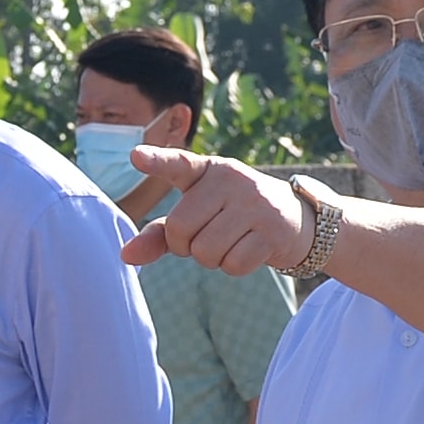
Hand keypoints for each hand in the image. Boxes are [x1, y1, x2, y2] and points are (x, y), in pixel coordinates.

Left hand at [119, 148, 327, 280]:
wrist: (297, 219)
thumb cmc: (233, 216)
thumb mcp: (199, 215)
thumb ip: (160, 233)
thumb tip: (126, 255)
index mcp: (208, 170)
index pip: (178, 163)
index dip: (156, 161)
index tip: (136, 156)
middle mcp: (231, 180)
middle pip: (180, 229)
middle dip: (186, 245)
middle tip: (207, 236)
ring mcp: (255, 204)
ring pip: (205, 252)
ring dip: (211, 259)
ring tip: (231, 241)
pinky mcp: (273, 231)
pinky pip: (232, 265)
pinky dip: (234, 267)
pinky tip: (248, 250)